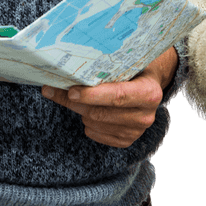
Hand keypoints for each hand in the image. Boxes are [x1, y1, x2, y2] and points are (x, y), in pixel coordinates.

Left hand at [41, 46, 177, 147]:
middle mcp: (145, 116)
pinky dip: (87, 123)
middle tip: (55, 90)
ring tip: (80, 97)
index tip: (71, 90)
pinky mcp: (126, 141)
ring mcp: (136, 131)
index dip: (92, 95)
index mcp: (149, 93)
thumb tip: (71, 66)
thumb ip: (108, 68)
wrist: (150, 87)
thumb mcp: (129, 64)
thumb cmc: (136, 71)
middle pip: (100, 112)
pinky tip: (90, 110)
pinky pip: (95, 134)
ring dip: (81, 111)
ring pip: (94, 123)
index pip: (117, 96)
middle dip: (75, 102)